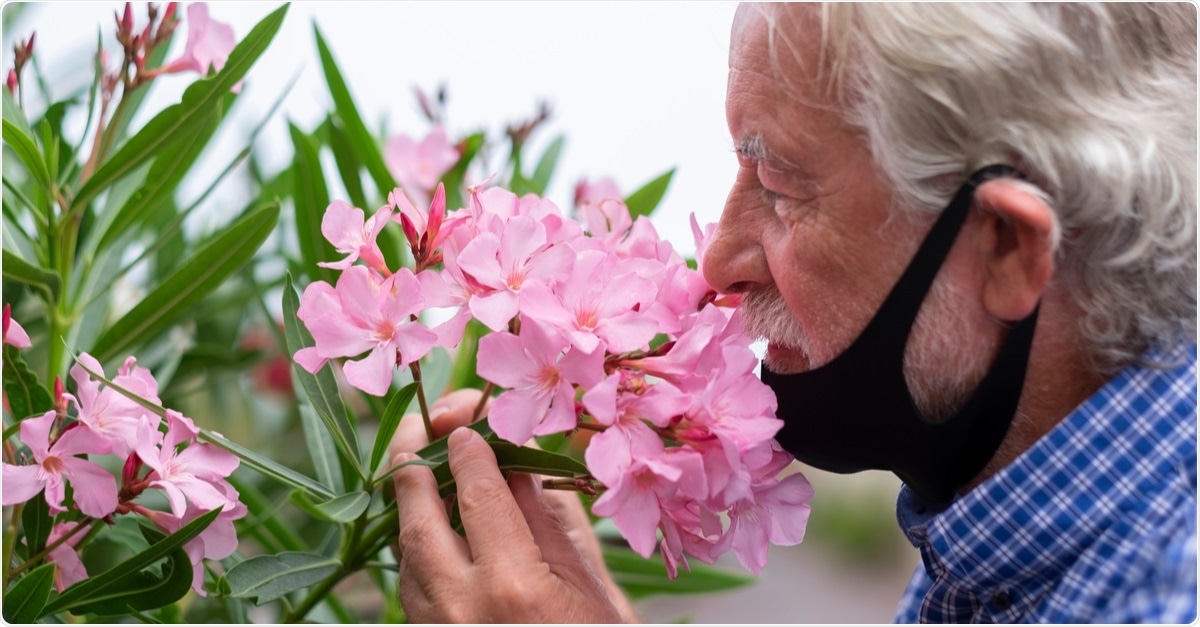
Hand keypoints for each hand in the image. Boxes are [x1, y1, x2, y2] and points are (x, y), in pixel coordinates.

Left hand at [390, 389, 634, 622]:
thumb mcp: (585, 582)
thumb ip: (544, 521)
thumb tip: (515, 466)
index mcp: (513, 585)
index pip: (477, 496)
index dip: (468, 454)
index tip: (465, 428)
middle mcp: (464, 609)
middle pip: (417, 522)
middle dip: (412, 470)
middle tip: (417, 434)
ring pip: (404, 557)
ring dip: (408, 512)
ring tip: (418, 475)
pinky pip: (411, 592)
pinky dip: (416, 555)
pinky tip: (432, 533)